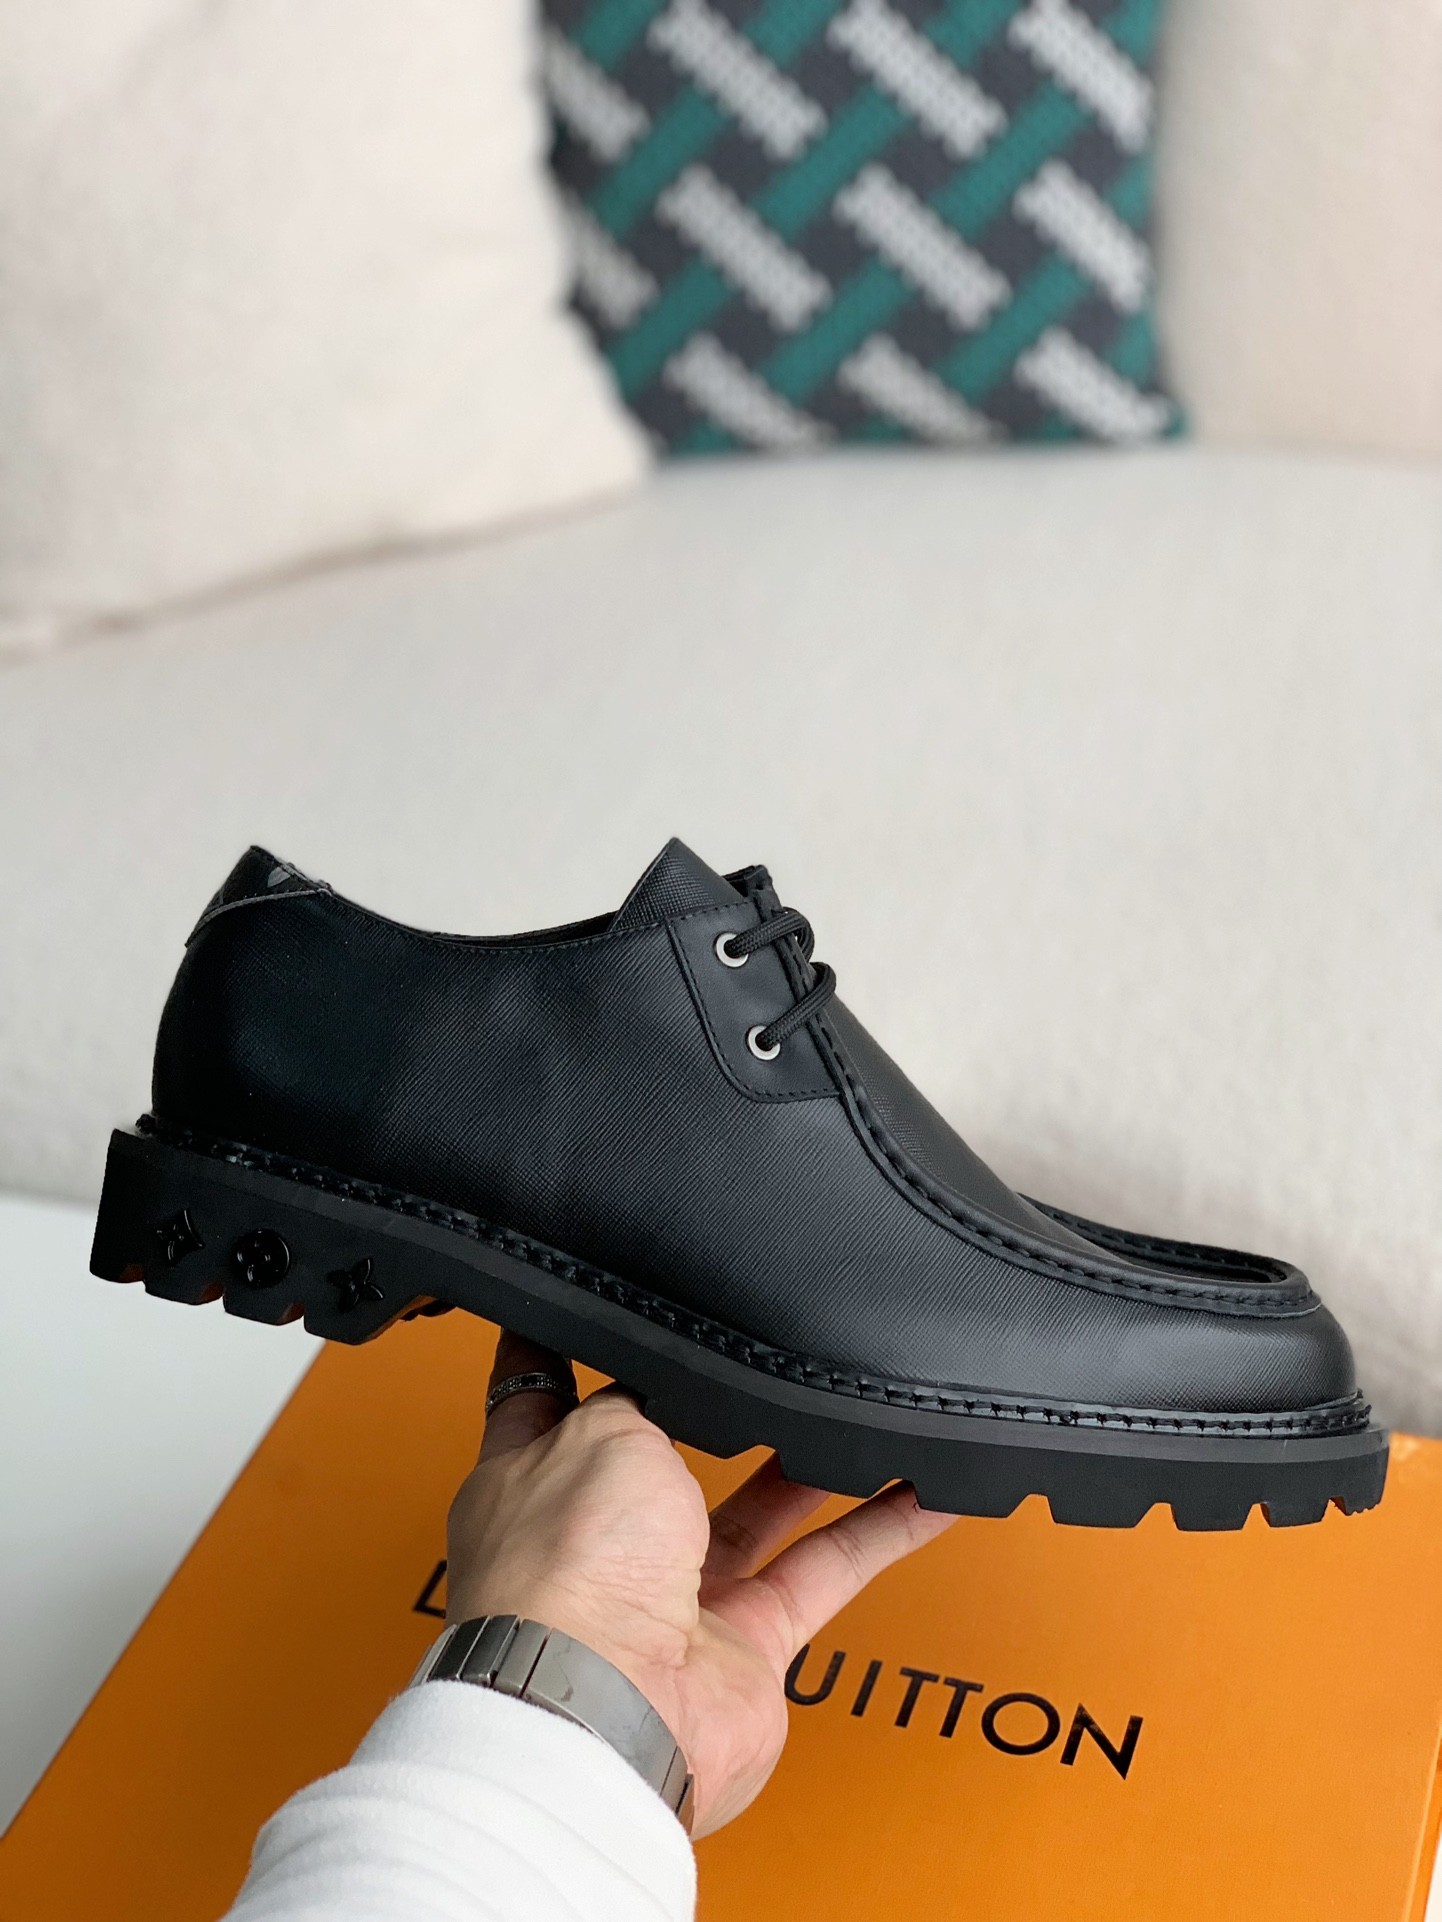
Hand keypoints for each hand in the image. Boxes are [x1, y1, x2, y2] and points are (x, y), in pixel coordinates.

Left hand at [445, 1332, 953, 1836]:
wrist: (607, 1711)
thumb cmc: (567, 1575)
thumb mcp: (600, 1432)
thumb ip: (645, 1399)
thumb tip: (671, 1386)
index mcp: (530, 1480)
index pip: (541, 1394)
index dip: (564, 1348)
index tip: (590, 1307)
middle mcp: (597, 1542)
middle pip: (661, 1456)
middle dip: (706, 1411)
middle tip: (750, 1357)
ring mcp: (669, 1599)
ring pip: (758, 1509)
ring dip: (812, 1462)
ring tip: (856, 1406)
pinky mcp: (744, 1648)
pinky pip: (825, 1571)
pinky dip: (880, 1531)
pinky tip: (925, 1492)